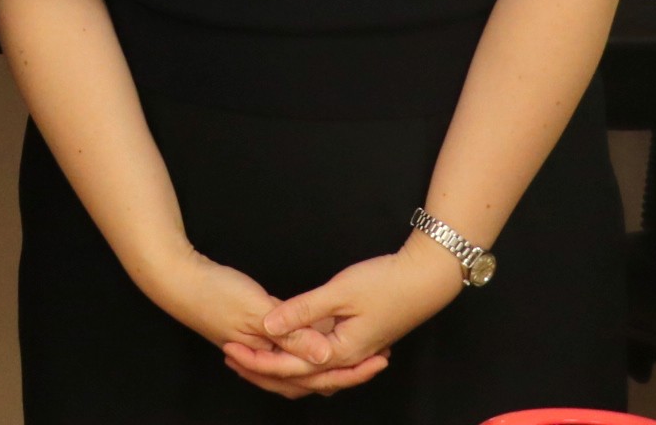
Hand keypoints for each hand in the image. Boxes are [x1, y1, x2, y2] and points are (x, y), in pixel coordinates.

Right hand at [132, 249, 356, 390]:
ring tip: (354, 352)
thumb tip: (325, 356)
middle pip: (308, 378)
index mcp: (266, 358)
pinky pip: (285, 350)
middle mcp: (262, 360)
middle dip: (341, 373)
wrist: (176, 280)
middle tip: (376, 360)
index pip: (312, 377)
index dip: (348, 371)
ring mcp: (254, 349)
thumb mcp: (258, 310)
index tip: (377, 359)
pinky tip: (316, 333)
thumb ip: (293, 334)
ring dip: (324, 362)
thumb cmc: (214, 292)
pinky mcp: (249, 335)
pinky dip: (304, 347)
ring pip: (297, 366)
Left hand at [228, 241, 458, 396]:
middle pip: (298, 375)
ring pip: (311, 370)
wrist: (426, 279)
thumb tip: (268, 326)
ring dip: (282, 365)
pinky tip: (288, 346)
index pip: (289, 366)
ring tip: (253, 356)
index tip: (229, 349)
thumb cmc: (386, 283)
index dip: (257, 360)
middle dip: (263, 369)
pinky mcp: (359, 340)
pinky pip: (323, 357)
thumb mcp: (339, 293)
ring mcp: (355, 351)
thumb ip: (302, 311)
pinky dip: (301, 355)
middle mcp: (347, 358)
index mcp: (340, 352)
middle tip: (232, 357)